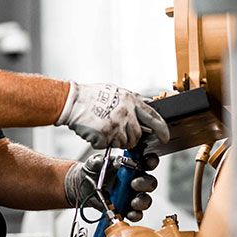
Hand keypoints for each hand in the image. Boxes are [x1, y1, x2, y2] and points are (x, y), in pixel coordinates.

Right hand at [54, 82, 169, 149]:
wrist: (72, 101)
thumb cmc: (91, 96)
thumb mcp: (116, 92)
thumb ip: (131, 100)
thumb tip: (146, 104)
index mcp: (130, 101)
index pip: (153, 117)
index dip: (162, 129)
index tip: (165, 137)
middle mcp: (125, 113)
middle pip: (137, 135)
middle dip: (130, 139)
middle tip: (119, 135)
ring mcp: (115, 124)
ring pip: (123, 142)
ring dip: (115, 141)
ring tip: (104, 130)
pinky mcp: (105, 134)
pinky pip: (107, 145)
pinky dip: (101, 142)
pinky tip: (95, 132)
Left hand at [64, 151, 159, 221]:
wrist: (82, 187)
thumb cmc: (92, 172)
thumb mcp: (92, 163)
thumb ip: (96, 161)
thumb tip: (100, 161)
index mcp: (130, 166)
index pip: (146, 162)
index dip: (151, 162)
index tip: (148, 163)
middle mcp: (134, 180)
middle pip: (149, 182)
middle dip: (145, 183)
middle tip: (134, 183)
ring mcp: (131, 195)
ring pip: (145, 199)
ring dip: (142, 201)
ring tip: (133, 202)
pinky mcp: (126, 208)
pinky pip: (136, 213)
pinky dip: (135, 215)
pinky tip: (130, 213)